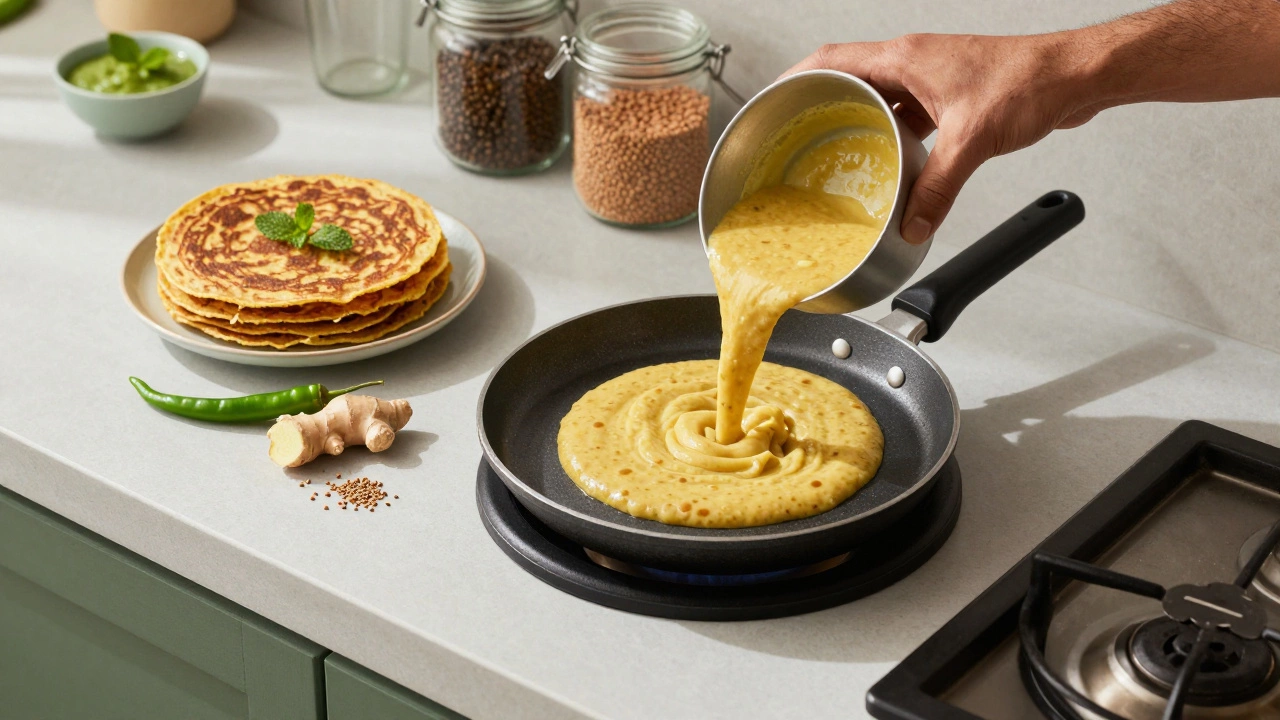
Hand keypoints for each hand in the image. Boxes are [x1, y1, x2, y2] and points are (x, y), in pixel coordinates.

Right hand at [785, 32, 1098, 242]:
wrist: (1074, 75)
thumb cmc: (1031, 82)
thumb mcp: (972, 142)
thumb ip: (938, 189)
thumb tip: (914, 224)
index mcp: (906, 57)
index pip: (831, 59)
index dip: (795, 77)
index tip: (773, 99)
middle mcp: (914, 61)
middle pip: (849, 77)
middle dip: (820, 104)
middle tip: (797, 133)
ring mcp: (932, 77)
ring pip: (879, 97)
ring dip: (858, 121)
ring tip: (835, 150)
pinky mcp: (950, 95)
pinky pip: (907, 113)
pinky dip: (893, 134)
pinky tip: (891, 159)